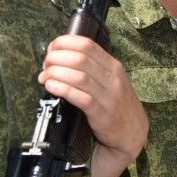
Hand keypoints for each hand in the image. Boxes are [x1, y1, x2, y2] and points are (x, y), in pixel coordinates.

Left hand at [39, 34, 147, 176]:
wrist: (132, 133)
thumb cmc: (116, 105)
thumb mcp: (112, 82)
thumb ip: (93, 69)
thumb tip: (62, 57)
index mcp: (114, 66)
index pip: (87, 45)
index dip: (64, 43)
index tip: (51, 49)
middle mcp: (113, 78)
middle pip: (80, 58)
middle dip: (56, 59)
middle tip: (45, 65)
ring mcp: (109, 96)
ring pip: (79, 76)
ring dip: (56, 74)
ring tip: (44, 78)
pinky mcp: (103, 114)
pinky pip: (81, 98)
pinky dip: (63, 90)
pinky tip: (51, 87)